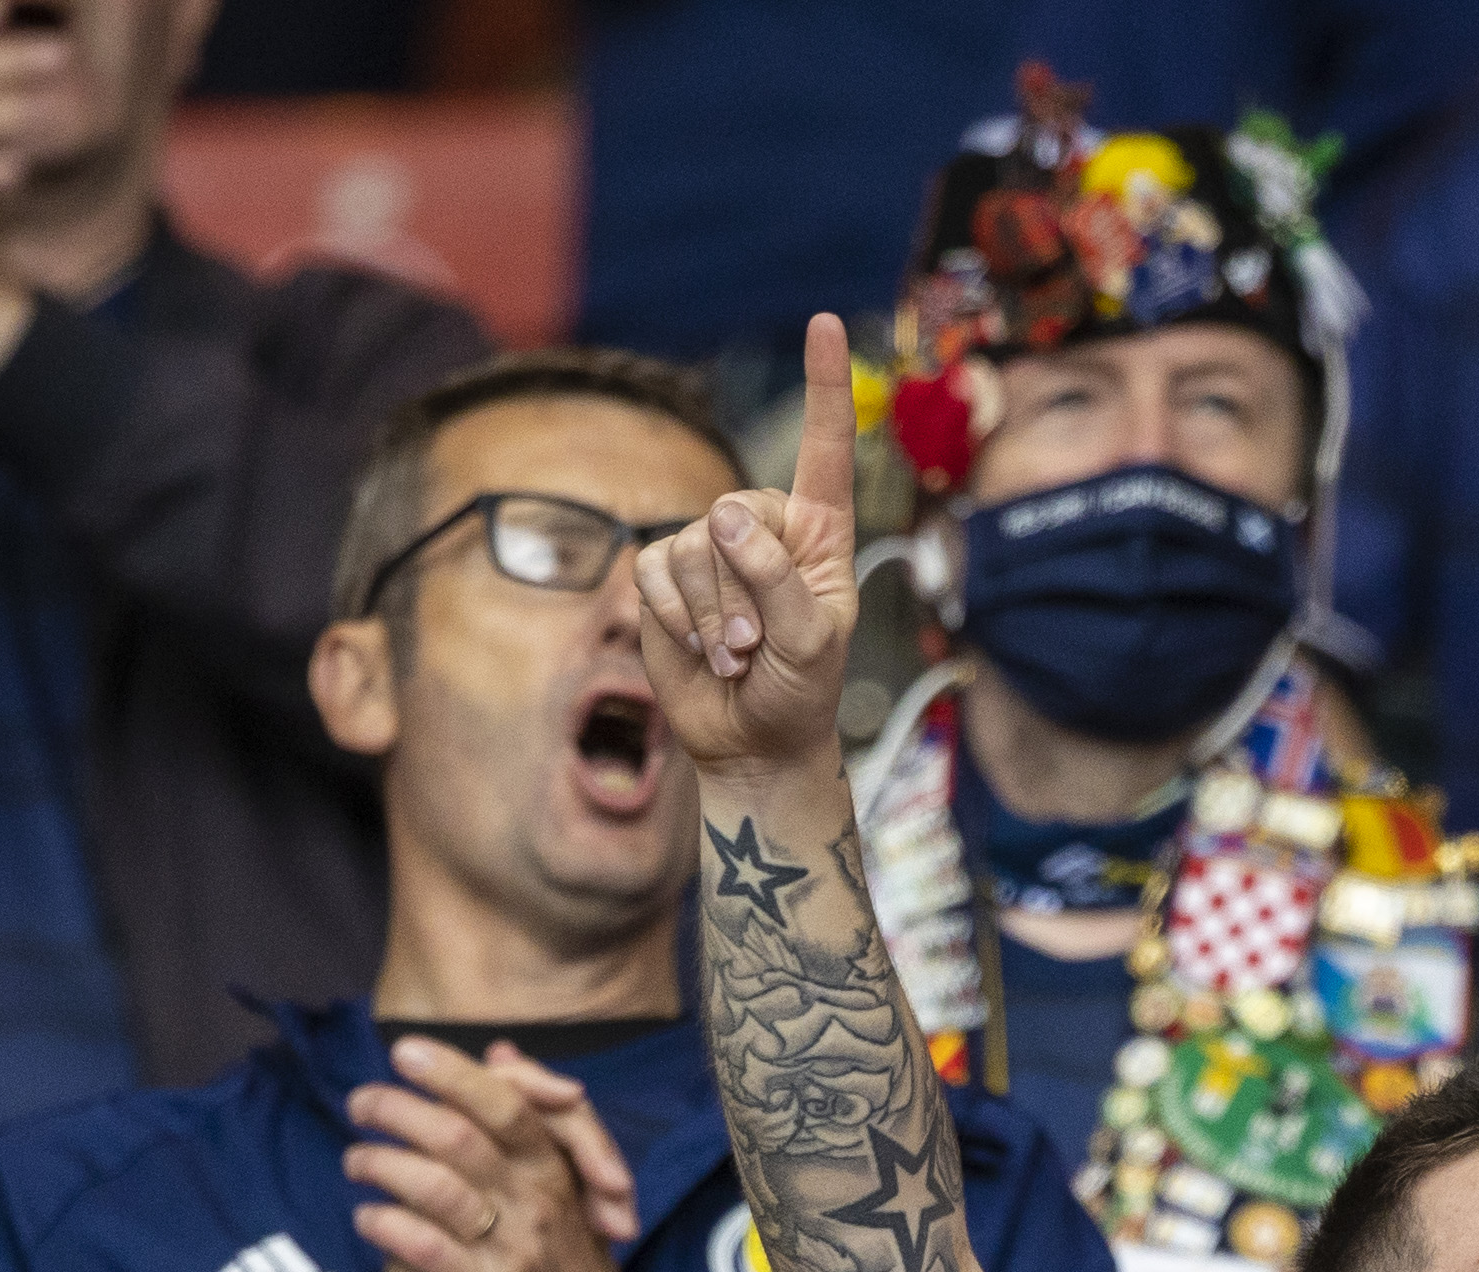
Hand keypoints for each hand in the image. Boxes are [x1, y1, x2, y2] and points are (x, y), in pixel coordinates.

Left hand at [346, 1040, 638, 1271]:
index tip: (404, 1050)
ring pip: (436, 1186)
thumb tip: (499, 1052)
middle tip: (360, 1101)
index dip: (453, 1072)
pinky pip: (425, 1249)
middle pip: (462, 1135)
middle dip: (399, 1109)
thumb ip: (529, 1124)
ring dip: (382, 1164)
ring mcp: (513, 1253)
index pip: (508, 1104)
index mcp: (556, 1175)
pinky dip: (385, 1225)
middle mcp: (538, 1206)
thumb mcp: (565, 1192)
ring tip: (355, 1160)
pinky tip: (367, 1218)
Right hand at [628, 314, 864, 777]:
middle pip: (734, 514)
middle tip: (757, 646)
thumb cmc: (800, 693)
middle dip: (741, 590)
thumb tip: (724, 517)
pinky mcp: (661, 578)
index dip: (824, 386)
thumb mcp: (812, 643)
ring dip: (708, 615)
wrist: (750, 743)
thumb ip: (777, 577)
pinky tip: (698, 650)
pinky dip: (673, 618)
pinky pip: (651, 571)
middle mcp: (762, 529)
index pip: (823, 448)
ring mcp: (708, 551)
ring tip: (734, 656)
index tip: (827, 321)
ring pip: (689, 548)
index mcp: (818, 533)